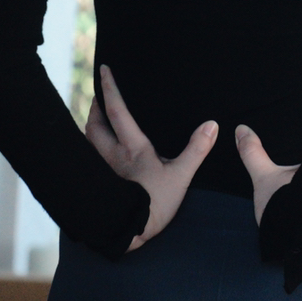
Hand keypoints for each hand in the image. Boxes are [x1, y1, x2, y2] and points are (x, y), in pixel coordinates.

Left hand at [86, 65, 218, 251]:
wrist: (130, 232)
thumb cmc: (154, 203)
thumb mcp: (181, 175)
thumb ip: (196, 149)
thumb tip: (211, 125)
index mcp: (132, 147)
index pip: (116, 111)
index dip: (110, 89)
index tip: (103, 70)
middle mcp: (112, 154)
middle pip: (94, 124)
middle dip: (95, 106)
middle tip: (98, 94)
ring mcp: (104, 169)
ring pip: (89, 141)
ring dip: (92, 125)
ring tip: (98, 117)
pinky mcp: (103, 183)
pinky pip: (93, 157)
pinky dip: (94, 146)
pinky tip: (103, 150)